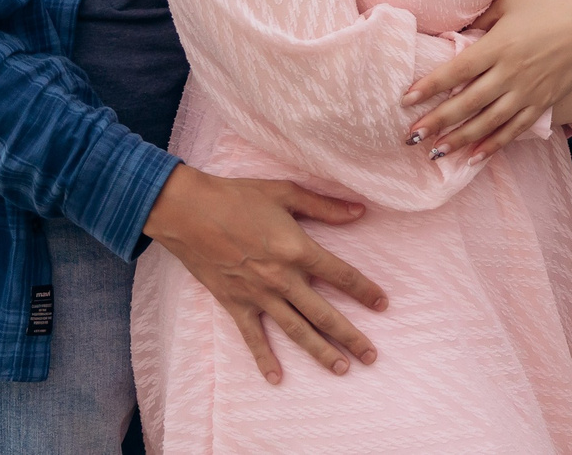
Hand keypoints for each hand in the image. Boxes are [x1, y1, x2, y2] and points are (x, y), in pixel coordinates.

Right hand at [141, 164, 387, 383]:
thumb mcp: (285, 193)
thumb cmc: (238, 197)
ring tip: (341, 369)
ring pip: (296, 330)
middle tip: (371, 356)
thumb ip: (324, 206)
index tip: (382, 304)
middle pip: (324, 313)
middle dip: (350, 336)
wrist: (188, 212)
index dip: (364, 291)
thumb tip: (360, 212)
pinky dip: (264, 358)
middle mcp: (282, 278)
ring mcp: (258, 295)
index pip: (341, 275)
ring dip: (319, 351)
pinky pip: (253, 337)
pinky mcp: (234, 304)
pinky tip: (276, 378)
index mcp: (297, 249)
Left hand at [401, 0, 571, 162]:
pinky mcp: (542, 103)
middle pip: (467, 103)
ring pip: (488, 123)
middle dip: (436, 122)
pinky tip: (474, 157)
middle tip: (411, 137)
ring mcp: (527, 91)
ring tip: (435, 153)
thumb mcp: (508, 5)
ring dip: (460, 140)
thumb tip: (453, 36)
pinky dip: (493, 145)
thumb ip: (478, 21)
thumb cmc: (544, 9)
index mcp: (498, 46)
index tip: (406, 100)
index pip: (456, 71)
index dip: (430, 87)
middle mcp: (510, 72)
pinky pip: (515, 130)